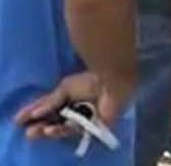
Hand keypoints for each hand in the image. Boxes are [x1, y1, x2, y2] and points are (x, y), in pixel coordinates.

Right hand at [15, 72, 129, 140]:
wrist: (111, 83)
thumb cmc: (90, 80)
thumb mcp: (65, 88)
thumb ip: (51, 101)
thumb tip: (35, 113)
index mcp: (68, 95)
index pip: (48, 106)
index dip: (33, 112)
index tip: (18, 119)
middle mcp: (75, 107)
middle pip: (54, 120)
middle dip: (39, 126)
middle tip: (27, 130)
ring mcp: (83, 117)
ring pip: (62, 128)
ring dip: (48, 130)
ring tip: (35, 131)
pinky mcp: (92, 126)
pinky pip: (73, 131)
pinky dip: (61, 130)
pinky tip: (50, 129)